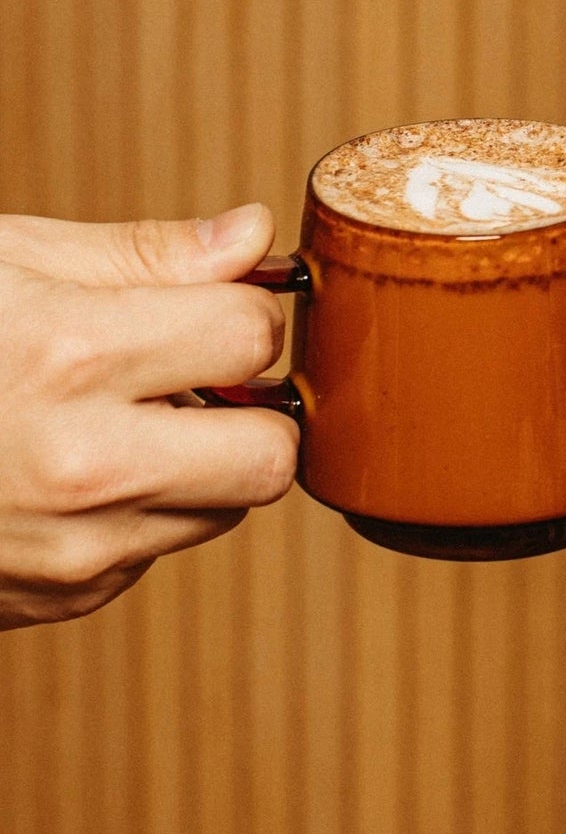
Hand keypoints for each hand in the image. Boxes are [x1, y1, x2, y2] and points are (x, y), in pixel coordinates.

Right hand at [0, 205, 299, 628]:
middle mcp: (78, 467)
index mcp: (67, 357)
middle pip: (271, 454)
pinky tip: (74, 472)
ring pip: (224, 508)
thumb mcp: (3, 262)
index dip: (246, 311)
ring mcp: (70, 549)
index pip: (252, 336)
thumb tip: (253, 236)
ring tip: (122, 418)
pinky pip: (158, 549)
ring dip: (204, 462)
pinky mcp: (61, 597)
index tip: (214, 306)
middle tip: (203, 376)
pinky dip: (144, 510)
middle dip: (256, 409)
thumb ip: (143, 255)